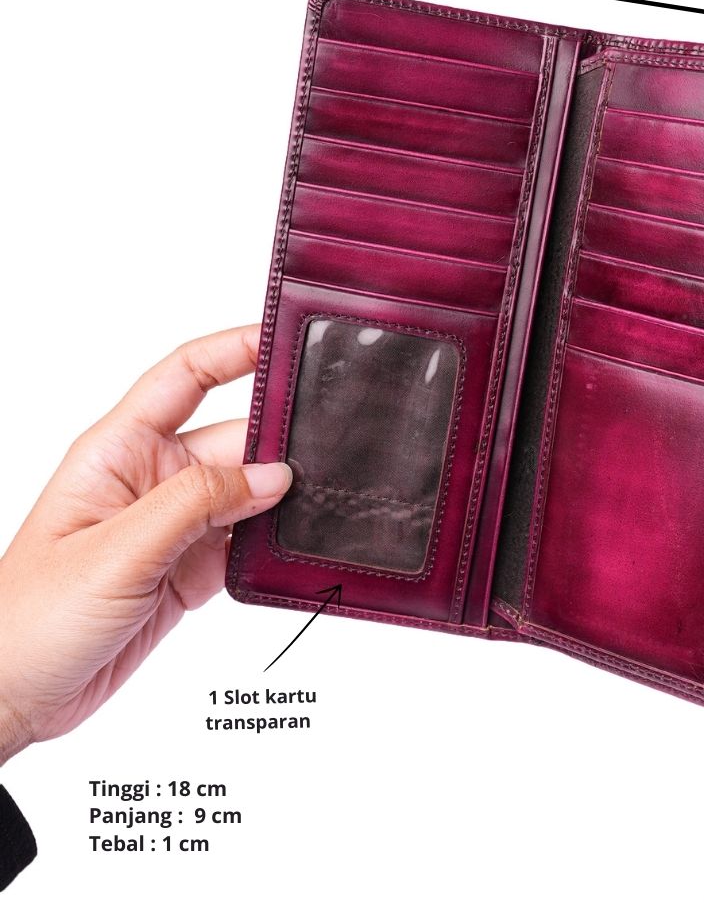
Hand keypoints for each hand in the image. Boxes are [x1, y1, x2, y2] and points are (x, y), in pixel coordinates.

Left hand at [0, 326, 291, 764]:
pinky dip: (275, 544)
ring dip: (283, 497)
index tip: (285, 340)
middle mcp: (151, 479)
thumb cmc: (27, 620)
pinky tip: (299, 545)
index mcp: (119, 451)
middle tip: (333, 443)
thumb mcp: (116, 551)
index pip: (186, 377)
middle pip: (233, 438)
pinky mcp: (189, 568)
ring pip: (248, 492)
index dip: (235, 350)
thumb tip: (273, 476)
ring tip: (328, 497)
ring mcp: (173, 525)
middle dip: (280, 440)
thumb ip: (197, 505)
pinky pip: (247, 541)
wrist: (10, 699)